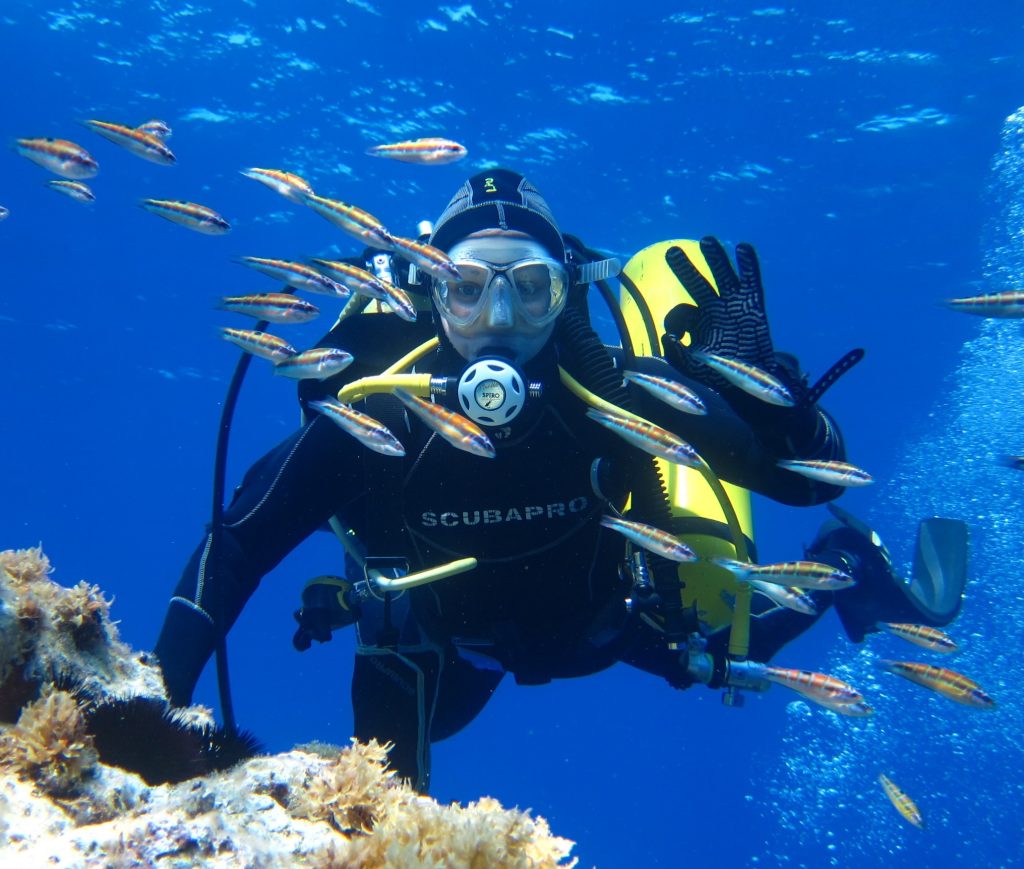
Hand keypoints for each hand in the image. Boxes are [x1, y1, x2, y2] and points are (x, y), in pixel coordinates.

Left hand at [663, 237, 792, 393]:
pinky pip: (751, 282)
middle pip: (697, 283)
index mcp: (697, 323)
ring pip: (722, 276)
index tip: (678, 337)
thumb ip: (676, 355)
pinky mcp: (753, 306)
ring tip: (707, 240)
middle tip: (672, 252)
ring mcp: (733, 305)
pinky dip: (748, 265)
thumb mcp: (692, 368)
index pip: (681, 312)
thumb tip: (666, 336)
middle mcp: (713, 309)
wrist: (751, 382)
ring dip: (715, 258)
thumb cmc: (720, 376)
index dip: (675, 321)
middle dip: (685, 268)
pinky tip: (743, 248)